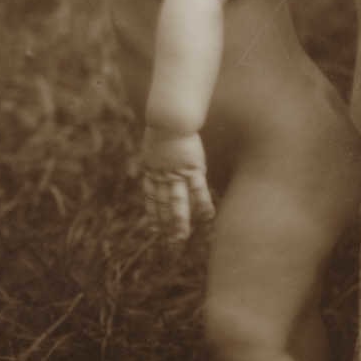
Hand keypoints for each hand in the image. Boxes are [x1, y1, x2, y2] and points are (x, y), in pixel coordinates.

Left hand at [140, 129, 213, 244]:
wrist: (169, 117)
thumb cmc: (164, 121)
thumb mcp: (155, 137)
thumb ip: (158, 147)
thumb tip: (158, 143)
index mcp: (152, 169)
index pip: (152, 197)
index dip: (153, 214)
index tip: (154, 230)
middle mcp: (162, 176)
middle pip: (163, 204)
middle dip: (166, 224)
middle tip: (170, 242)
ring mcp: (177, 174)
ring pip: (178, 202)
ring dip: (180, 221)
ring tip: (182, 238)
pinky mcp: (192, 169)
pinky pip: (198, 190)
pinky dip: (203, 204)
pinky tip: (208, 218)